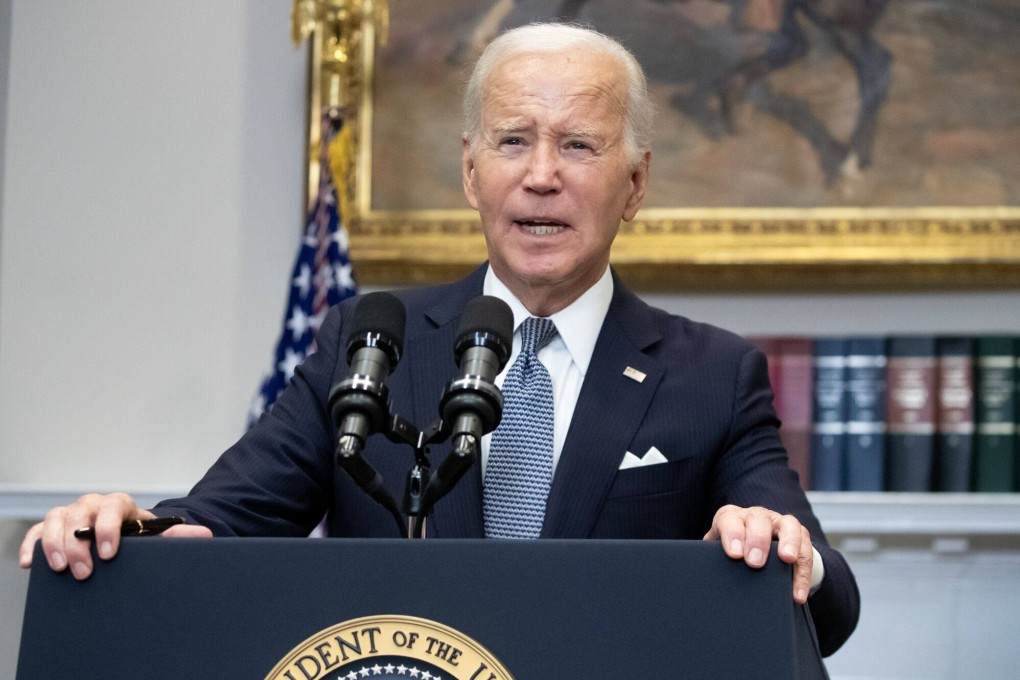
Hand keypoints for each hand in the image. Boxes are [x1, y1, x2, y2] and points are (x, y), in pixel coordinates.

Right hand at [19, 492, 211, 579]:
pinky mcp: (53, 528)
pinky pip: (37, 531)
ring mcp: (71, 515)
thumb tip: (205, 534)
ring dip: (56, 544)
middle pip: (79, 515)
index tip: (110, 553)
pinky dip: (33, 545)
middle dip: (80, 543)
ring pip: (55, 519)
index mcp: (120, 504)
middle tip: (84, 572)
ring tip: (61, 569)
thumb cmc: (141, 538)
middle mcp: (93, 505)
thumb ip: (178, 535)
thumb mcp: (157, 537)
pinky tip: (31, 563)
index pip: (113, 507)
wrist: (126, 538)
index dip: (109, 528)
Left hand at [703, 504, 812, 603]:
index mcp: (732, 517)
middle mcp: (756, 515)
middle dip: (758, 540)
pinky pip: (806, 550)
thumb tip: (708, 578)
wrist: (754, 549)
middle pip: (759, 519)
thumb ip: (713, 559)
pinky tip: (798, 594)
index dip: (732, 534)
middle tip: (755, 563)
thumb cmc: (732, 552)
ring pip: (789, 525)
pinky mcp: (800, 536)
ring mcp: (780, 523)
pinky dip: (803, 573)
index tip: (734, 555)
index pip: (730, 519)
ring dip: (789, 542)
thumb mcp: (718, 553)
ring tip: (786, 560)